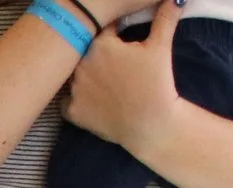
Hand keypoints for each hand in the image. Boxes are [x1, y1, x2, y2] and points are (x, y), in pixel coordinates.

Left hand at [67, 0, 183, 154]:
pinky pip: (68, 101)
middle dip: (99, 55)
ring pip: (75, 75)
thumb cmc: (156, 83)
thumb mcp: (161, 46)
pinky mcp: (71, 111)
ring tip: (107, 83)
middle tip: (117, 66)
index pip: (103, 30)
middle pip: (86, 53)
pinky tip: (93, 100)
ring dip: (86, 76)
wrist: (150, 124)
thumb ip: (164, 18)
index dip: (115, 35)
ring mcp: (73, 89)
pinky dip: (77, 100)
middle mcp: (80, 65)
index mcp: (100, 45)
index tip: (123, 42)